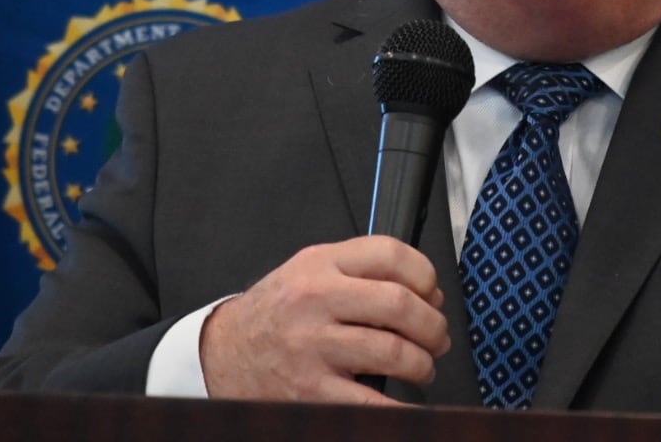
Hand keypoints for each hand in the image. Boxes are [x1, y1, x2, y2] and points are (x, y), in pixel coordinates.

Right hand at [199, 236, 450, 402]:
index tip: (433, 293)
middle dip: (433, 325)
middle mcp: (316, 299)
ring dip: (422, 364)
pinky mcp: (311, 389)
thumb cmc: (276, 312)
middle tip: (437, 337)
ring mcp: (313, 346)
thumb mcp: (309, 270)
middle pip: (400, 303)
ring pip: (394, 351)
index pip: (390, 254)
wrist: (223, 354)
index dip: (426, 274)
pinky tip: (406, 403)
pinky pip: (372, 401)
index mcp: (320, 264)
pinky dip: (400, 406)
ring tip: (422, 367)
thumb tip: (425, 292)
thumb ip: (360, 269)